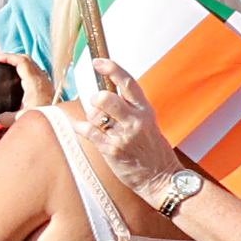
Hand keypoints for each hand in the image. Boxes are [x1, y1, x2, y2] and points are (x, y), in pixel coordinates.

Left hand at [77, 74, 188, 190]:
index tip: (98, 61)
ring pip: (96, 114)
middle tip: (95, 101)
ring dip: (90, 115)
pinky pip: (89, 132)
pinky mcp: (113, 149)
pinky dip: (80, 127)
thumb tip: (103, 97)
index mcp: (145, 111)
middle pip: (108, 98)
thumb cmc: (152, 151)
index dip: (112, 69)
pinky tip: (78, 125)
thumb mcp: (148, 125)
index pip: (128, 83)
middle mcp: (136, 120)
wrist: (162, 178)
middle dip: (97, 97)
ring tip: (96, 123)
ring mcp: (124, 135)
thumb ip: (129, 110)